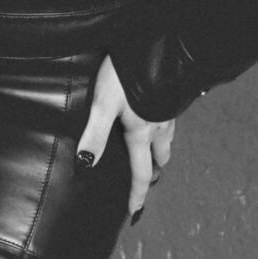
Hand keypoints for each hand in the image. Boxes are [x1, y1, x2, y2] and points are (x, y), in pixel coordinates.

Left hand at [76, 54, 174, 222]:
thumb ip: (95, 134)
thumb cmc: (127, 75)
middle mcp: (159, 126)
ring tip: (151, 153)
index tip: (135, 211)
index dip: (137, 193)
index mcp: (143, 133)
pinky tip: (156, 119)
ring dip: (160, 151)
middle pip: (159, 158)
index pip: (140, 172)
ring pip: (167, 140)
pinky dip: (164, 131)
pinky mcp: (171, 96)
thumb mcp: (104, 104)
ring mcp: (168, 111)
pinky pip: (169, 122)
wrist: (161, 48)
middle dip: (152, 171)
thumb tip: (86, 164)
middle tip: (143, 180)